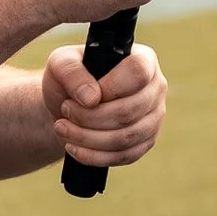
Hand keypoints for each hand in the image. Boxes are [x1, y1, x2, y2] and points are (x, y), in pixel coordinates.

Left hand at [41, 44, 167, 169]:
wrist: (68, 105)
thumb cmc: (69, 78)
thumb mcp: (61, 64)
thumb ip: (71, 72)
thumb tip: (91, 98)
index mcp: (143, 59)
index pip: (137, 73)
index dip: (109, 88)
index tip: (82, 96)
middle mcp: (155, 88)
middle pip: (129, 111)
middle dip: (89, 117)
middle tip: (65, 111)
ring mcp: (154, 117)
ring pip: (126, 137)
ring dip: (88, 138)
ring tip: (62, 129)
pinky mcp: (146, 142)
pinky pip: (125, 156)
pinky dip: (95, 156)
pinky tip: (74, 148)